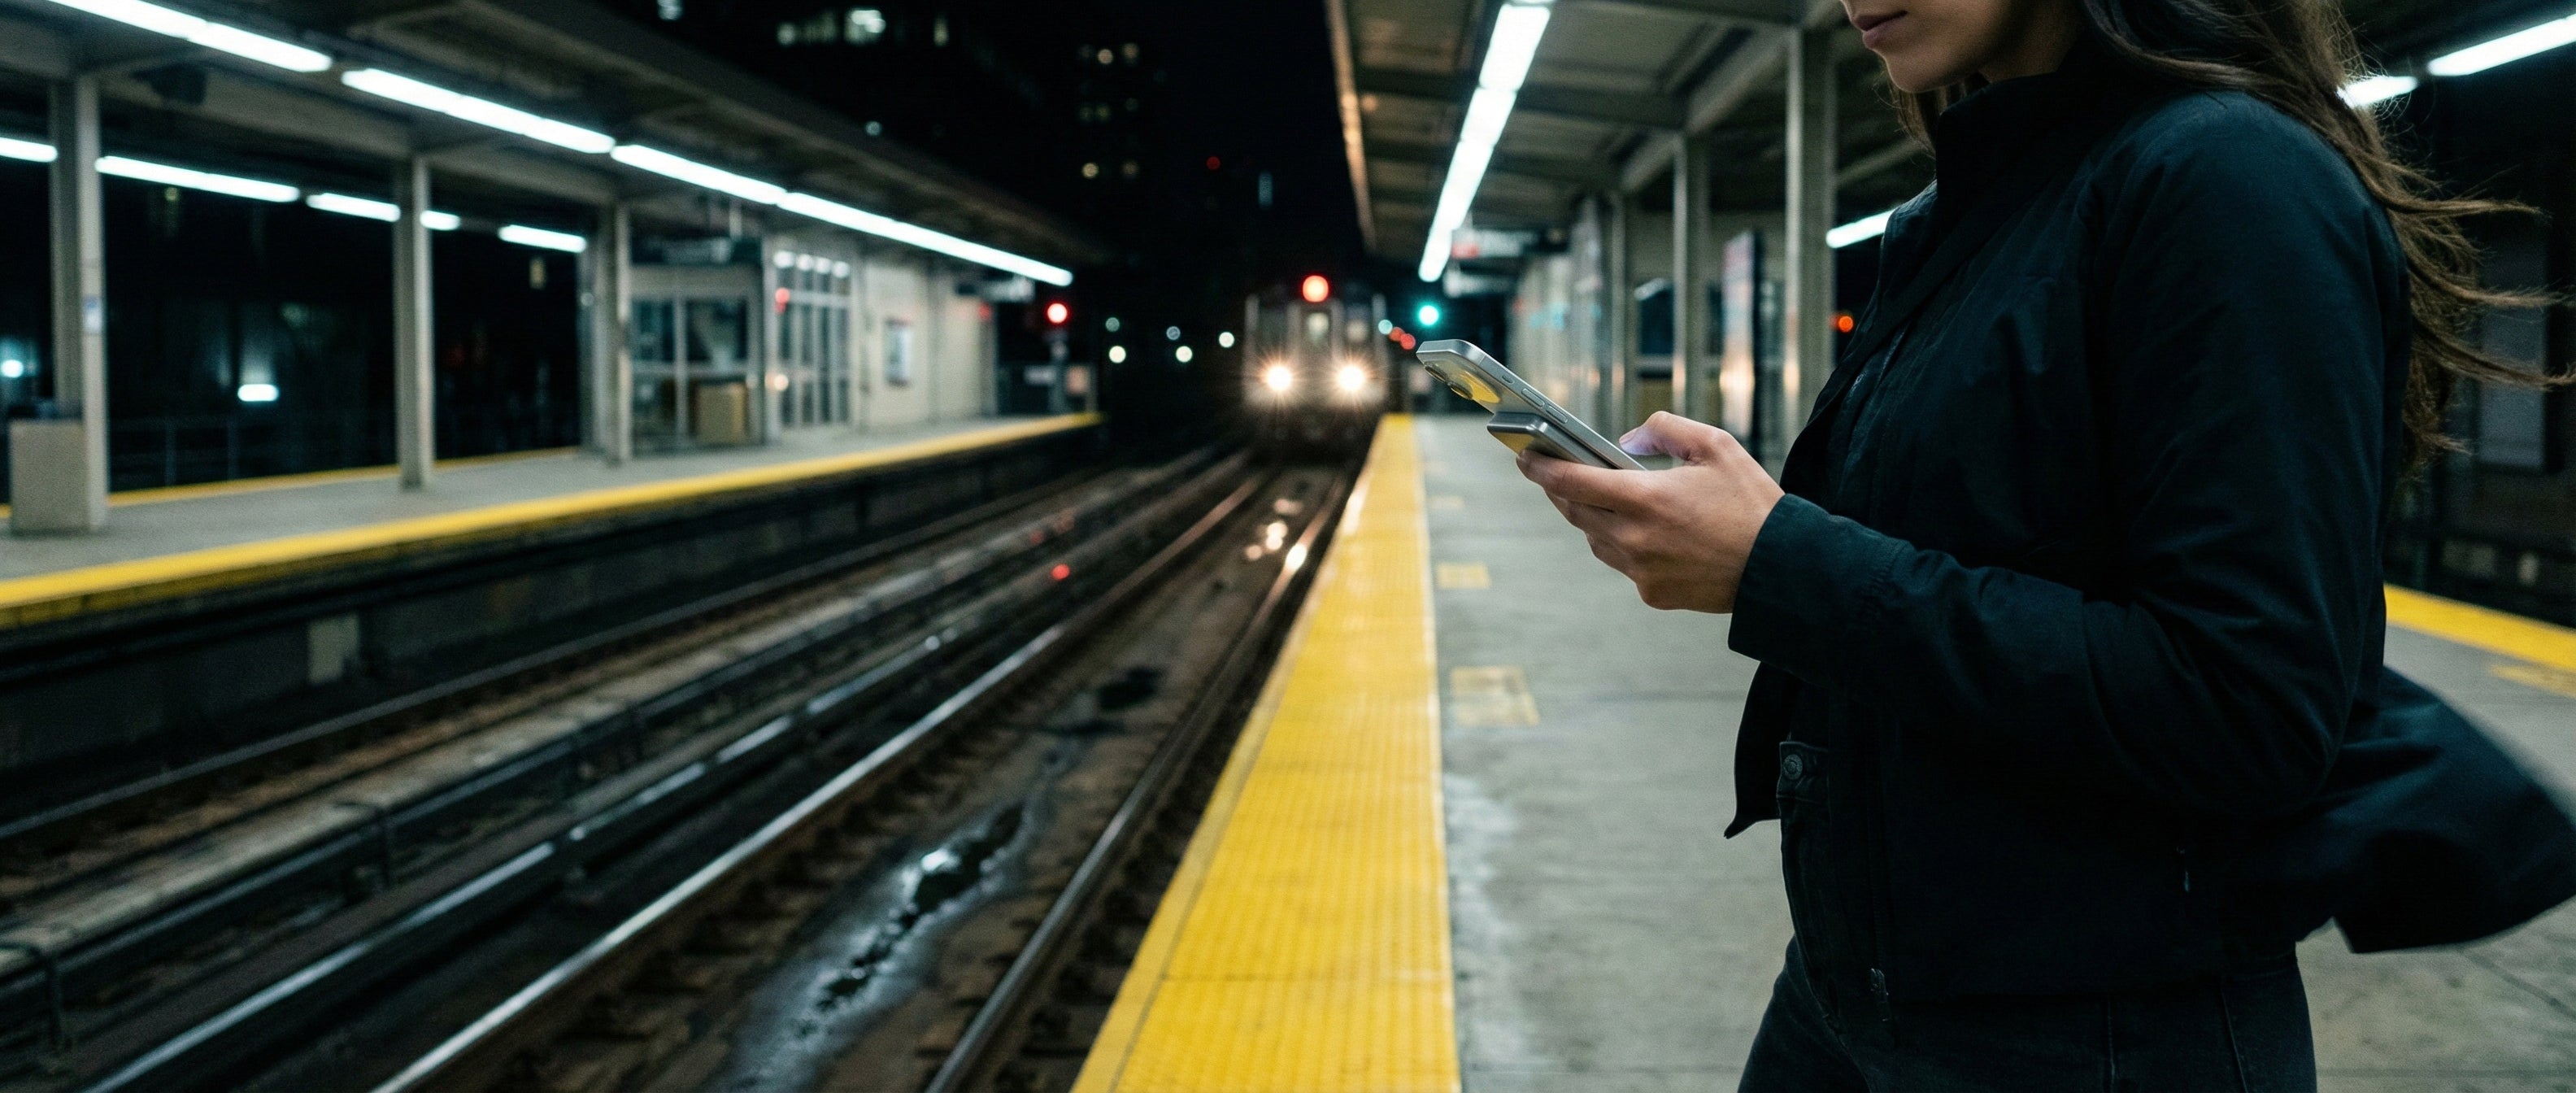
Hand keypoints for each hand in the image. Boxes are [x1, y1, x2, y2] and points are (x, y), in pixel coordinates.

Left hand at [1515, 412, 1784, 612]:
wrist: (1782, 569)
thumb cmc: (1752, 503)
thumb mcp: (1716, 446)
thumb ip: (1665, 430)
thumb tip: (1626, 440)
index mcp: (1647, 499)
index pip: (1573, 481)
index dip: (1542, 468)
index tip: (1524, 458)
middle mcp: (1635, 539)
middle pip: (1576, 512)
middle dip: (1560, 490)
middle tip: (1550, 472)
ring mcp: (1641, 571)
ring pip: (1596, 540)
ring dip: (1590, 518)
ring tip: (1593, 497)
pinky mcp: (1652, 594)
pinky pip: (1622, 564)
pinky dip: (1622, 545)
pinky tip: (1635, 531)